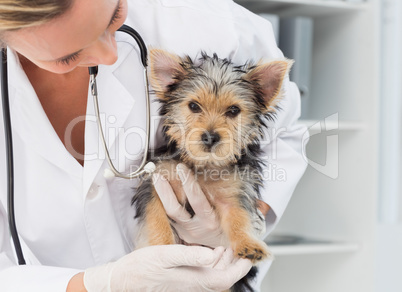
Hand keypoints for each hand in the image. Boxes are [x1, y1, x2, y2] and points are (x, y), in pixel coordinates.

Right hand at [83, 245, 251, 291]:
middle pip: (222, 277)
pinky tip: (209, 253)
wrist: (125, 279)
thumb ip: (190, 255)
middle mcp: (194, 285)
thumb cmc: (143, 267)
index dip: (240, 268)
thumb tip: (213, 254)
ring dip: (223, 263)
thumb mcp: (166, 255)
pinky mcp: (182, 280)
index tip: (248, 256)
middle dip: (233, 264)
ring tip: (226, 248)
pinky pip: (203, 274)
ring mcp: (188, 283)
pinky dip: (211, 264)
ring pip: (214, 276)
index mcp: (195, 280)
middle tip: (238, 248)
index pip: (226, 279)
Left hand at [153, 163, 265, 247]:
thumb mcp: (235, 212)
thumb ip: (230, 199)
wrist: (229, 248)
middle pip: (177, 209)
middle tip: (161, 173)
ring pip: (171, 213)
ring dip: (162, 195)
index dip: (190, 186)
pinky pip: (169, 217)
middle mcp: (198, 228)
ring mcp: (187, 231)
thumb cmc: (233, 223)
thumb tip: (234, 182)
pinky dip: (164, 201)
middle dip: (167, 191)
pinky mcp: (182, 232)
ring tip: (157, 177)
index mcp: (213, 221)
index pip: (198, 202)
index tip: (182, 169)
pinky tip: (160, 186)